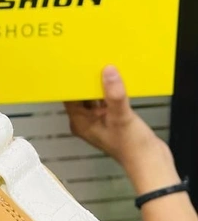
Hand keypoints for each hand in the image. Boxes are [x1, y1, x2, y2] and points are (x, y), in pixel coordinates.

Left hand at [64, 65, 177, 193]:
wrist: (150, 162)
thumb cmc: (131, 145)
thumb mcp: (121, 116)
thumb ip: (114, 94)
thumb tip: (107, 70)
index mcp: (80, 122)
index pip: (69, 97)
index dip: (70, 81)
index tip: (73, 64)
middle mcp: (86, 121)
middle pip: (81, 95)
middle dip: (85, 79)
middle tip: (88, 59)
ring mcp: (100, 120)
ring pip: (94, 97)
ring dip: (98, 84)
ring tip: (101, 63)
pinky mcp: (112, 119)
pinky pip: (106, 100)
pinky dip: (109, 90)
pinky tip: (115, 77)